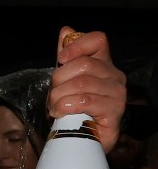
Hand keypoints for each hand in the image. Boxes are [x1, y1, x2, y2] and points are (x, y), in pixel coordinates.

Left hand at [50, 26, 126, 153]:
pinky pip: (86, 101)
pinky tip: (60, 112)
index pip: (98, 39)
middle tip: (52, 93)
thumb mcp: (66, 80)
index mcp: (103, 63)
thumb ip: (66, 58)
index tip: (61, 58)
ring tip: (54, 106)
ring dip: (59, 96)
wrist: (82, 138)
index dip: (77, 45)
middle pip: (84, 64)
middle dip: (59, 79)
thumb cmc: (74, 108)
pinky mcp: (114, 112)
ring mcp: (116, 94)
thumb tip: (66, 31)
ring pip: (82, 84)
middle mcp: (114, 76)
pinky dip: (66, 106)